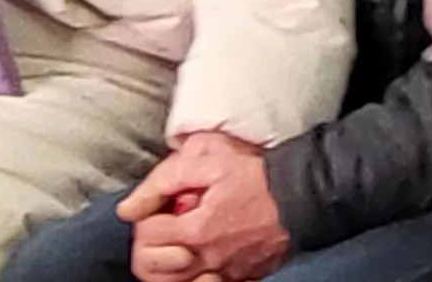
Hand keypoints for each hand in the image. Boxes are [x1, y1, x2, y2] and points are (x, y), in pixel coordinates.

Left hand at [123, 132, 289, 281]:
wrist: (303, 194)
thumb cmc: (259, 176)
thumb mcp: (208, 162)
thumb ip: (163, 182)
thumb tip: (128, 209)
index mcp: (196, 230)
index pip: (147, 235)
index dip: (147, 217)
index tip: (161, 206)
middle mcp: (208, 258)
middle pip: (157, 269)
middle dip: (154, 246)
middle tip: (167, 226)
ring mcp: (227, 271)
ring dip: (175, 263)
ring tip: (184, 240)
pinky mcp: (244, 275)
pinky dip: (203, 272)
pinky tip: (208, 252)